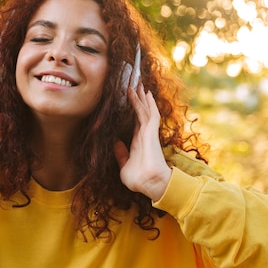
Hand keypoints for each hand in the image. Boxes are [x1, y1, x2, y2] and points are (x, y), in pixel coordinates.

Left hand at [113, 84, 171, 200]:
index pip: (135, 122)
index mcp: (137, 142)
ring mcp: (148, 133)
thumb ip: (120, 154)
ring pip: (145, 109)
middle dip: (137, 99)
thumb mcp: (124, 166)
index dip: (133, 110)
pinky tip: (146, 92)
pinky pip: (150, 113)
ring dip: (141, 97)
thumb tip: (116, 143)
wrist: (150, 184)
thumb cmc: (138, 179)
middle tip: (135, 84)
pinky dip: (148, 102)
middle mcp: (144, 135)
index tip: (131, 100)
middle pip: (140, 112)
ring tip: (138, 83)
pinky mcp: (151, 132)